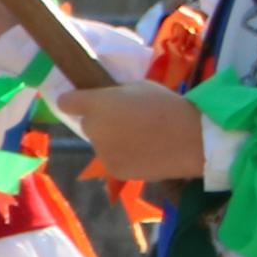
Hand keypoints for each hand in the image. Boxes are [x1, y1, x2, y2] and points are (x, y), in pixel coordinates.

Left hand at [57, 79, 211, 181]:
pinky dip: (123, 156)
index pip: (66, 102)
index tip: (81, 101)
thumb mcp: (140, 87)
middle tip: (127, 120)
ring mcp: (101, 151)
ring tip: (142, 138)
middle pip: (88, 124)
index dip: (73, 100)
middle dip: (101, 121)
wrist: (190, 139)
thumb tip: (108, 101)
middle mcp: (93, 128)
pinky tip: (145, 152)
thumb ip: (116, 94)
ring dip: (113, 139)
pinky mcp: (113, 169)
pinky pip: (113, 159)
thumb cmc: (166, 105)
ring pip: (100, 142)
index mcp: (97, 104)